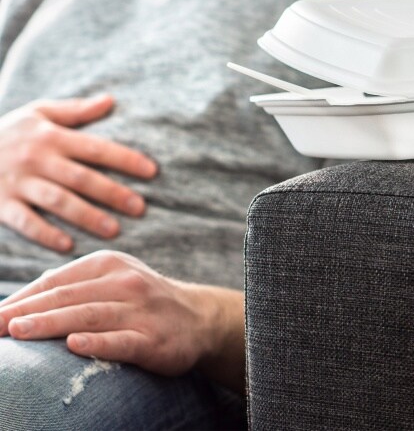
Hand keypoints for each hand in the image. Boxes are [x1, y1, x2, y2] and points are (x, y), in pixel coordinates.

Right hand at [0, 95, 157, 251]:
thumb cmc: (7, 132)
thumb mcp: (37, 113)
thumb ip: (75, 110)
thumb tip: (110, 100)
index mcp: (51, 137)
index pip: (96, 148)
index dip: (125, 159)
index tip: (152, 171)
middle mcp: (37, 159)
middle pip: (82, 178)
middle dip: (113, 193)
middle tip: (141, 208)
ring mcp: (18, 183)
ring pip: (57, 201)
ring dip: (86, 216)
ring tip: (114, 230)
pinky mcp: (1, 204)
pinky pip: (25, 221)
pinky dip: (46, 233)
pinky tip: (69, 246)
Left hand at [0, 251, 245, 392]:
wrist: (198, 317)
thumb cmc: (143, 301)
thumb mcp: (112, 281)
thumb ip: (74, 287)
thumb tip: (22, 298)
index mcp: (109, 264)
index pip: (56, 282)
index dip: (21, 298)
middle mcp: (125, 282)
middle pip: (67, 297)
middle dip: (25, 311)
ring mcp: (141, 311)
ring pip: (90, 316)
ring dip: (52, 323)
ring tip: (18, 331)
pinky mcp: (154, 339)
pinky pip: (123, 340)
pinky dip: (98, 343)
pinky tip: (74, 345)